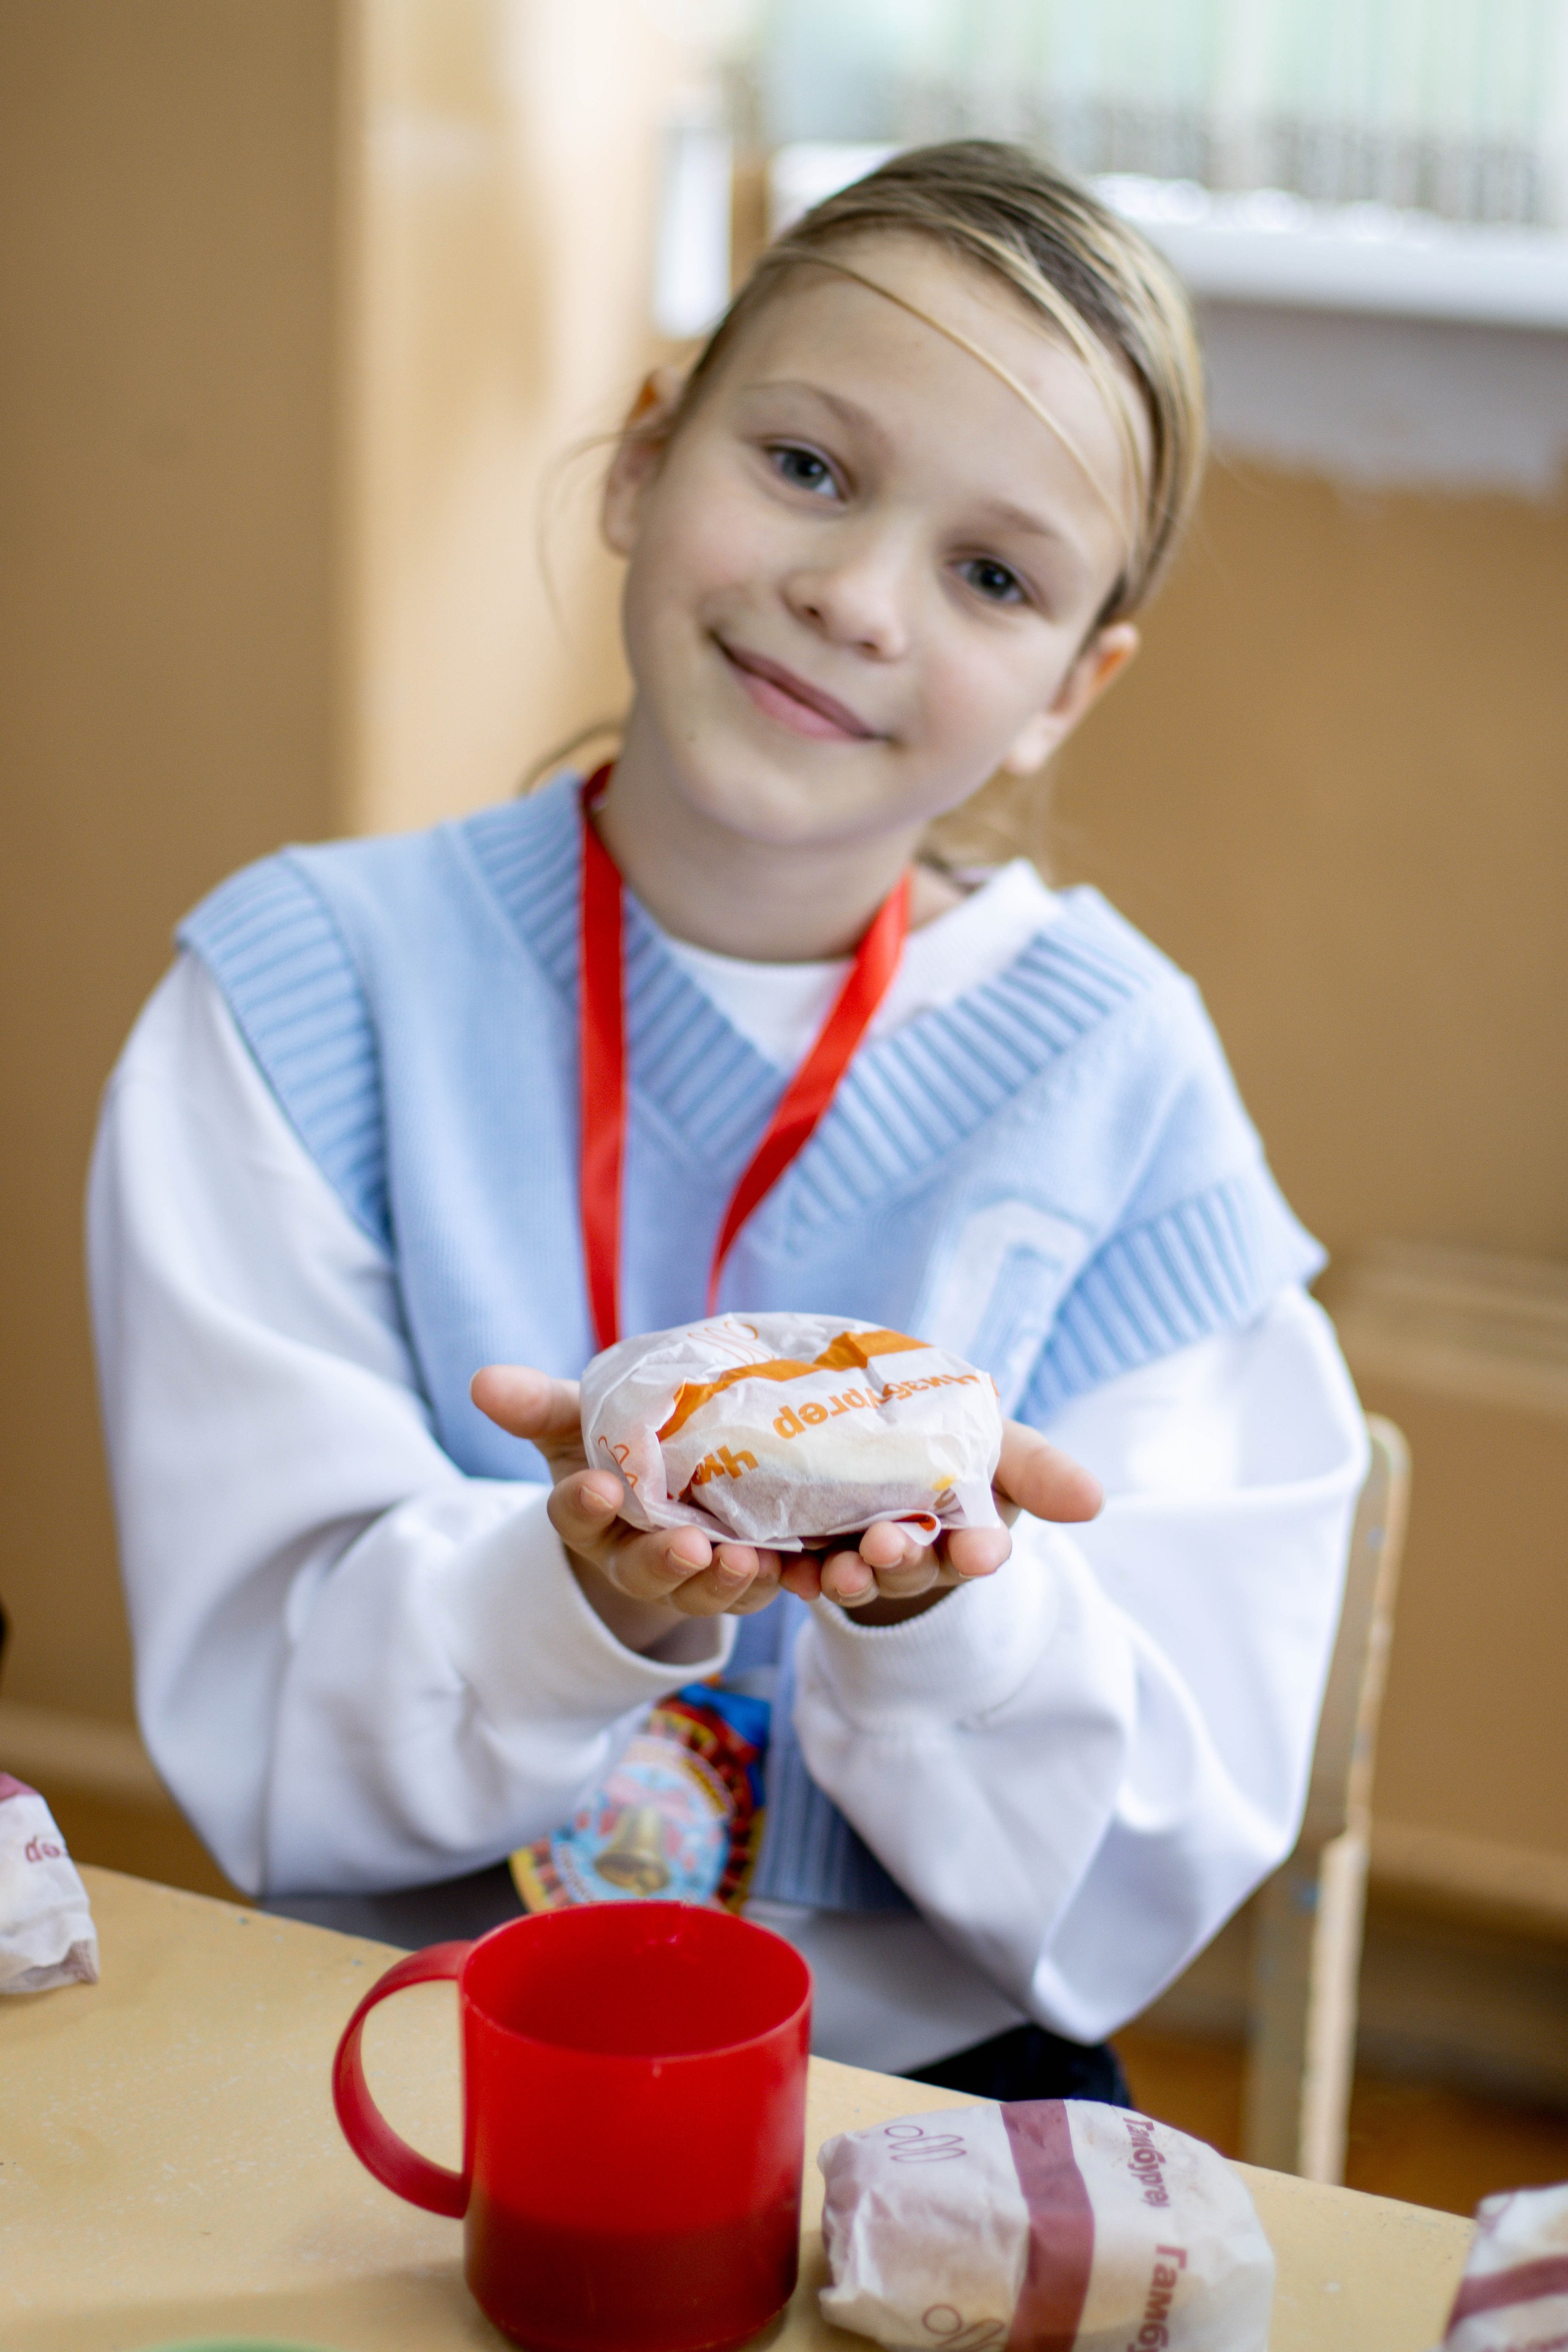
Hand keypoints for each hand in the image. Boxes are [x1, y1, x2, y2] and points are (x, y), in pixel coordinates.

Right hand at [471, 1364, 786, 1650]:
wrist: (671, 1474)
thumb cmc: (616, 1443)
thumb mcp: (576, 1417)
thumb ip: (538, 1402)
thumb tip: (482, 1380)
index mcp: (589, 1514)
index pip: (575, 1515)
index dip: (583, 1505)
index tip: (598, 1487)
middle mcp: (633, 1555)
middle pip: (643, 1570)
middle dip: (665, 1562)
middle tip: (690, 1548)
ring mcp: (689, 1572)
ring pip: (703, 1591)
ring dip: (726, 1581)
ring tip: (750, 1560)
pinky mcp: (740, 1576)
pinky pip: (758, 1590)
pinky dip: (778, 1581)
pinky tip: (796, 1566)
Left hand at [800, 1421, 1102, 1624]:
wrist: (881, 1430)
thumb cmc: (957, 1442)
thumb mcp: (1003, 1448)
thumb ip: (1041, 1471)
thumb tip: (1094, 1501)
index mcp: (968, 1533)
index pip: (979, 1550)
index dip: (979, 1551)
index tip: (980, 1550)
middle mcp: (917, 1554)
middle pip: (912, 1566)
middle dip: (902, 1560)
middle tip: (886, 1545)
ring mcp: (862, 1558)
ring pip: (857, 1576)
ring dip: (847, 1577)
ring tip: (836, 1569)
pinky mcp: (812, 1553)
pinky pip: (799, 1571)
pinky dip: (790, 1572)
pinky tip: (779, 1566)